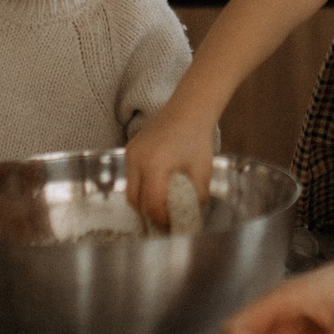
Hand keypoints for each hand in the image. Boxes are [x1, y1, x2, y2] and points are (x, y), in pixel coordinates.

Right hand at [125, 108, 217, 228]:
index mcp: (155, 166)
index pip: (151, 204)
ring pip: (130, 190)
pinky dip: (141, 187)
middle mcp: (137, 160)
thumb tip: (191, 217)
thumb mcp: (202, 172)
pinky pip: (131, 176)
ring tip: (162, 206)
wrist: (190, 109)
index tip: (174, 224)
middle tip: (166, 220)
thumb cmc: (198, 138)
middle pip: (135, 201)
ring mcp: (130, 153)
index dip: (162, 219)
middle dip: (150, 214)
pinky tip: (157, 189)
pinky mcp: (130, 149)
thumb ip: (196, 198)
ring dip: (144, 202)